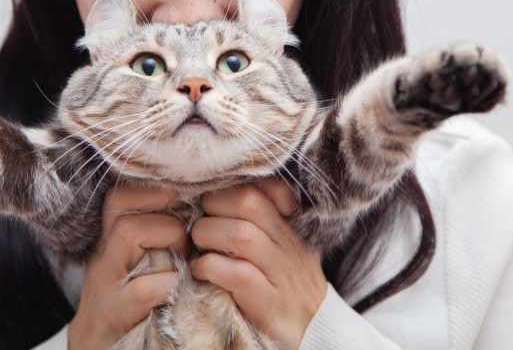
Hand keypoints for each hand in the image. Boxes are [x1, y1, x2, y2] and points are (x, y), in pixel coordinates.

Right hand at [67, 183, 189, 349]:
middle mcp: (104, 254)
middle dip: (165, 212)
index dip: (152, 189)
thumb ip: (154, 235)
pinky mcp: (115, 313)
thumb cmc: (128, 299)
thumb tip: (197, 207)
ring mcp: (107, 282)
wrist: (96, 346)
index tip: (182, 198)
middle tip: (188, 235)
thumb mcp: (135, 262)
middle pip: (124, 205)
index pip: (120, 195)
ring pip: (129, 232)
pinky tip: (179, 288)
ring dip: (168, 237)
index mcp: (110, 239)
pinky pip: (145, 288)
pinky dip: (169, 283)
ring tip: (185, 257)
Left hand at [190, 178, 326, 349]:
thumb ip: (260, 215)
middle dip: (213, 205)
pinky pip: (237, 274)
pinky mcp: (269, 302)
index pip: (264, 185)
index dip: (229, 186)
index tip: (210, 199)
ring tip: (197, 246)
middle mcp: (287, 241)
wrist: (315, 329)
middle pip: (248, 201)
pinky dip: (210, 267)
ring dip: (207, 235)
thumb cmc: (285, 279)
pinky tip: (200, 271)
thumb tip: (216, 190)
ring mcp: (280, 271)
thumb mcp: (281, 241)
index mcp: (289, 222)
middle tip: (199, 220)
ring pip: (241, 234)